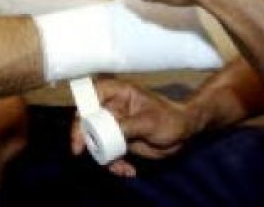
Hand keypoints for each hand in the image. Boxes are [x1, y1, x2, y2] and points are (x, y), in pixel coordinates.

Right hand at [71, 78, 196, 176]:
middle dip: (87, 139)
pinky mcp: (118, 140)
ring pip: (96, 140)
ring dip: (103, 157)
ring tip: (120, 168)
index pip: (92, 94)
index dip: (81, 109)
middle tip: (83, 153)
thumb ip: (126, 126)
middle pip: (87, 120)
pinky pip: (107, 152)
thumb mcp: (148, 122)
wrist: (184, 132)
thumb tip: (105, 133)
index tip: (79, 129)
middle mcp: (112, 107)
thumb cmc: (170, 118)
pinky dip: (113, 163)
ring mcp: (114, 124)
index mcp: (118, 93)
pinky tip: (128, 170)